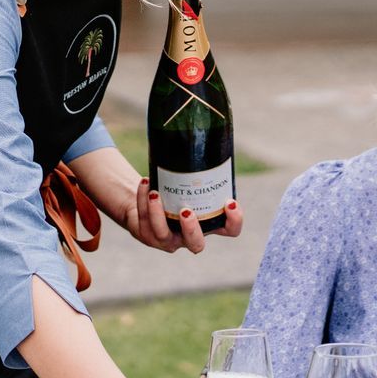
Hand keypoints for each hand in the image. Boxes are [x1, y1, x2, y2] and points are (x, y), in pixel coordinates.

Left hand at [124, 179, 244, 252]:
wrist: (147, 201)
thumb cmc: (177, 189)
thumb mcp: (192, 181)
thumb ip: (201, 168)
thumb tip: (209, 132)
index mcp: (208, 224)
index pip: (230, 230)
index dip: (234, 221)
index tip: (229, 202)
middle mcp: (189, 237)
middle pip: (196, 245)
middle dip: (191, 229)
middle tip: (187, 211)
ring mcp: (167, 239)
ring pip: (162, 234)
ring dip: (158, 213)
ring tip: (156, 193)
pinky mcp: (148, 235)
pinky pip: (144, 220)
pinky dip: (143, 200)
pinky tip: (146, 183)